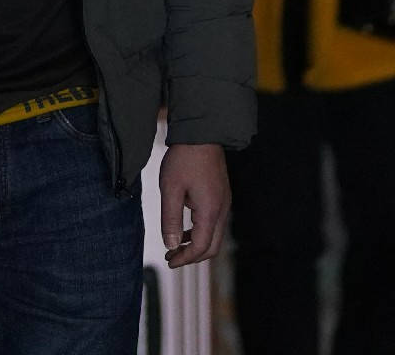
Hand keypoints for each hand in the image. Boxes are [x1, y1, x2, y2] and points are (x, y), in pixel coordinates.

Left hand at [157, 142, 229, 267]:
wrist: (202, 133)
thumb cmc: (184, 159)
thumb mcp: (171, 189)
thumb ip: (170, 219)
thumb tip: (171, 244)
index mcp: (210, 210)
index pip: (201, 247)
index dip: (185, 258)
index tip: (169, 261)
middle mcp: (222, 210)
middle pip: (212, 247)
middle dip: (192, 257)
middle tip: (172, 257)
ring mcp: (224, 203)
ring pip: (214, 236)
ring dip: (196, 245)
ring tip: (175, 245)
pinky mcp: (222, 196)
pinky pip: (215, 223)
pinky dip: (201, 232)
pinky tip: (185, 228)